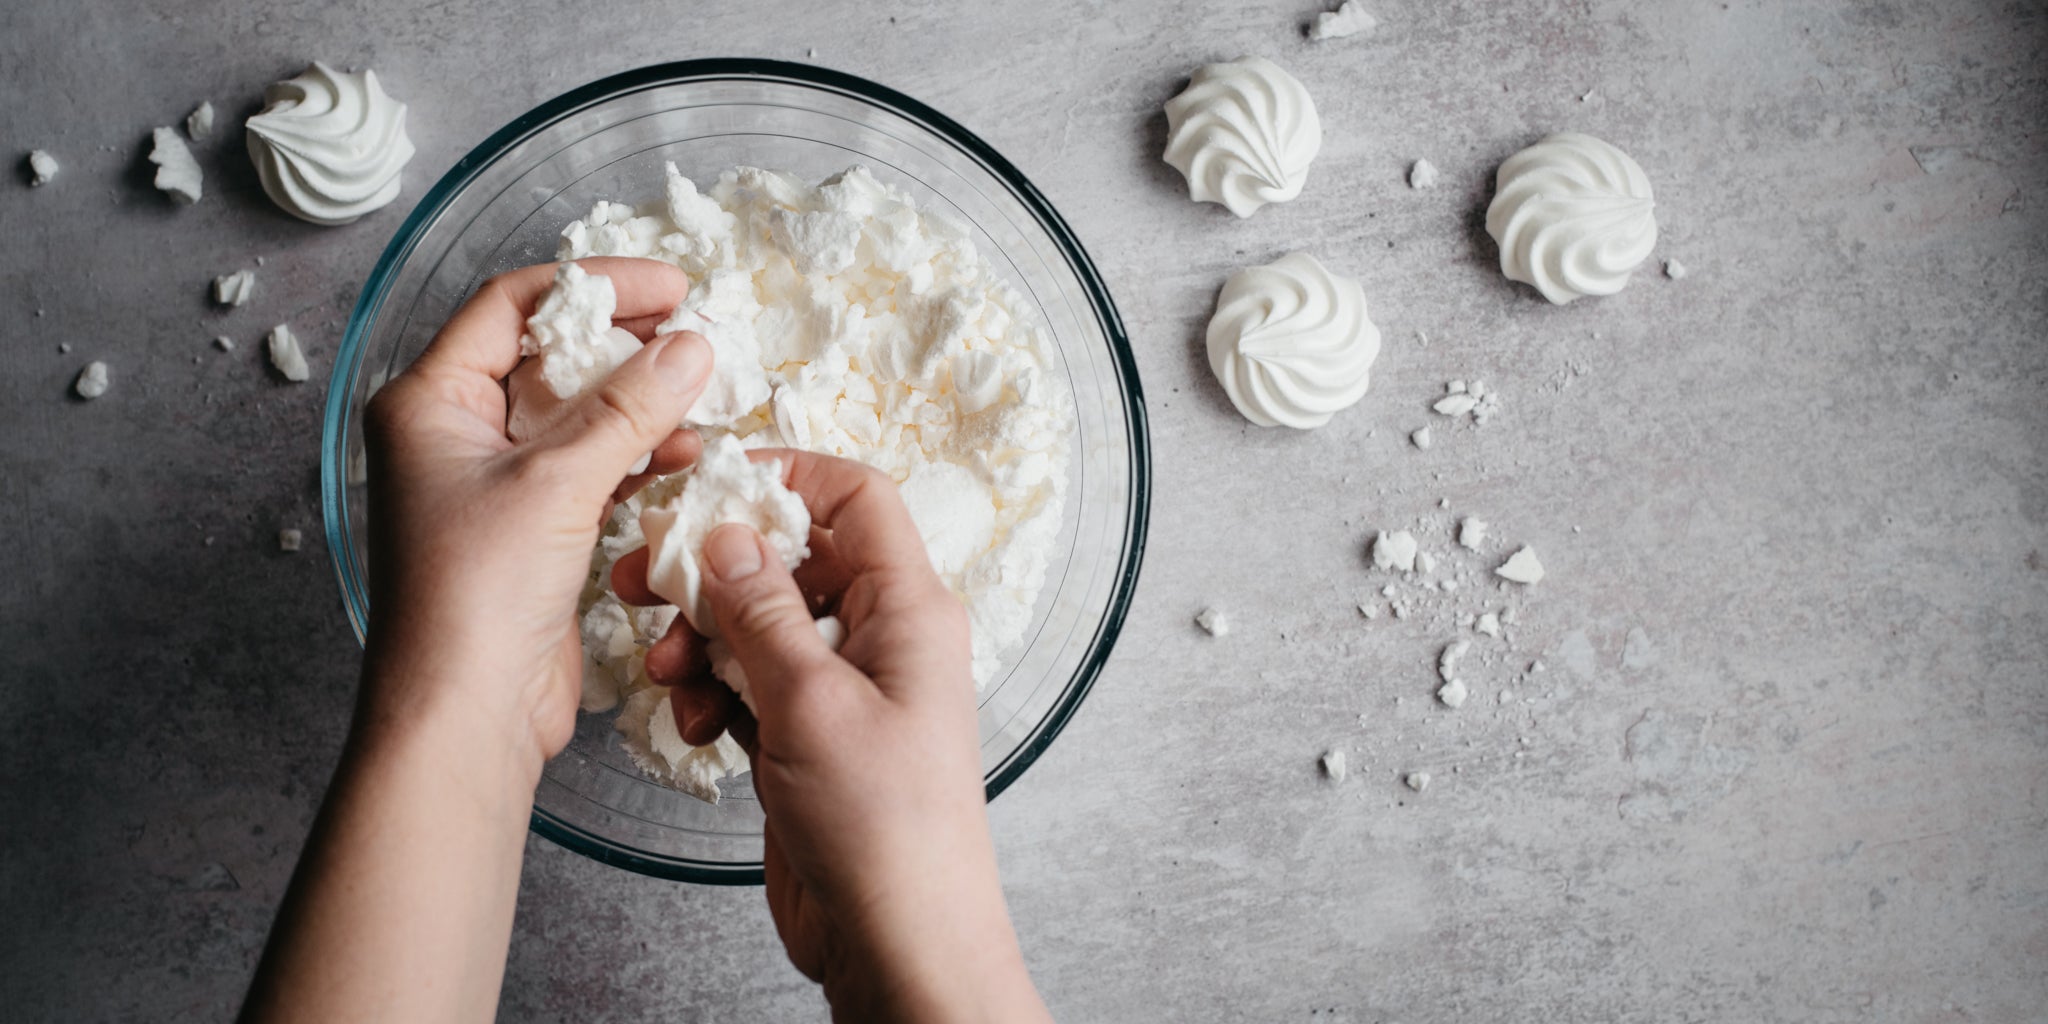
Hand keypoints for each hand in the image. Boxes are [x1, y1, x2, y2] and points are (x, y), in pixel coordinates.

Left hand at [361, 257, 710, 766]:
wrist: (465, 714)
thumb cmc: (476, 595)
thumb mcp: (558, 482)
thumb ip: (631, 408)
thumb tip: (693, 347)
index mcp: (430, 402)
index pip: (514, 307)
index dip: (594, 287)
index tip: (670, 289)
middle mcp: (454, 434)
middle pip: (550, 356)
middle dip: (625, 347)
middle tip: (695, 338)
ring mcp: (494, 484)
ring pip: (577, 415)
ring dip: (639, 404)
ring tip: (702, 398)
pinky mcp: (530, 530)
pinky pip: (590, 468)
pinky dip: (636, 454)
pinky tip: (684, 452)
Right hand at [611, 452, 1051, 1021]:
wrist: (896, 937)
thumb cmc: (886, 826)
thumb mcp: (812, 700)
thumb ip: (762, 608)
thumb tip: (728, 533)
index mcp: (907, 608)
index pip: (857, 497)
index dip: (786, 478)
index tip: (710, 488)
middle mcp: (882, 637)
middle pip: (792, 558)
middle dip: (715, 567)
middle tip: (643, 577)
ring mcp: (846, 687)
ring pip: (760, 623)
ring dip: (703, 637)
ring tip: (666, 669)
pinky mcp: (811, 735)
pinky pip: (751, 682)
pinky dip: (714, 692)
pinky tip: (695, 724)